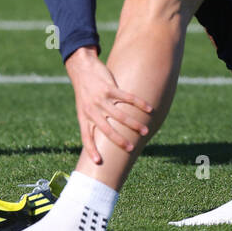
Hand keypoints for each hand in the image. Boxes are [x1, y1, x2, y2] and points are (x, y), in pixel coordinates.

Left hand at [64, 46, 153, 164]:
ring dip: (134, 124)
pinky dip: (139, 103)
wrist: (82, 68)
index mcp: (84, 117)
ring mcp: (100, 98)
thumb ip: (92, 121)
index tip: (98, 162)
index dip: (91, 149)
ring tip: (144, 132)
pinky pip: (126, 97)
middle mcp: (91, 110)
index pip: (86, 137)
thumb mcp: (83, 108)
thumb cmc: (84, 92)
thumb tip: (105, 137)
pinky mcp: (109, 88)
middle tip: (131, 149)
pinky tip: (149, 109)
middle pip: (106, 129)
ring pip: (120, 115)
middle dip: (119, 140)